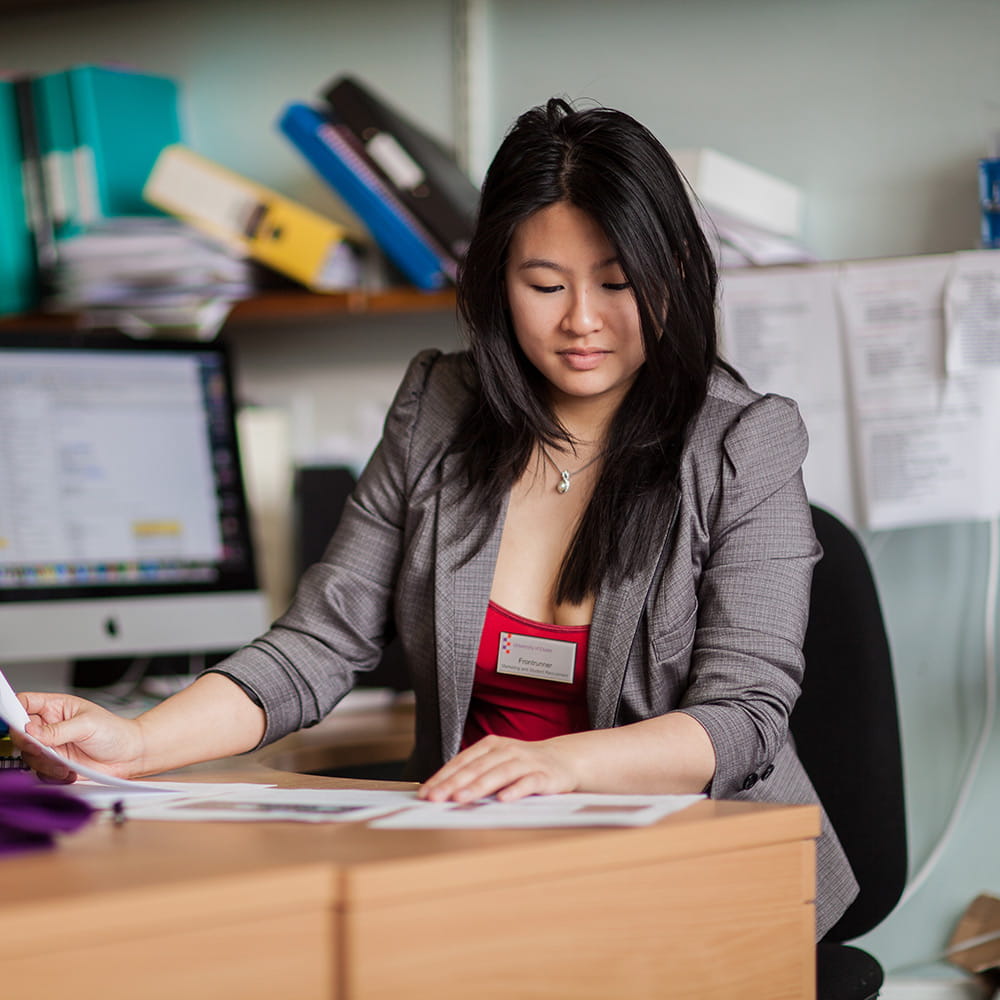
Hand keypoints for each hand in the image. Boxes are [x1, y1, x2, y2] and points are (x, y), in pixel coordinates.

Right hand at [13, 692, 143, 782]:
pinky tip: (69, 771)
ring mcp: (51, 746)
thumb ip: (58, 729)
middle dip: (30, 743)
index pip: (25, 702)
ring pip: (28, 755)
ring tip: (65, 762)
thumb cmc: (115, 732)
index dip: (14, 709)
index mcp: (56, 707)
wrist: (129, 755)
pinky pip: (39, 772)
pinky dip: (51, 774)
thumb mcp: (87, 725)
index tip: (15, 721)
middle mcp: (50, 726)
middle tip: (44, 748)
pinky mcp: (54, 764)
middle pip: (20, 732)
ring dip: (44, 762)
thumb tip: (31, 730)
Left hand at [418, 734, 580, 802]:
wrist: (563, 761)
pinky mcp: (544, 775)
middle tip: (436, 798)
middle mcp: (506, 750)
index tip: (425, 793)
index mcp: (491, 746)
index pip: (461, 761)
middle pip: (476, 767)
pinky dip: (515, 790)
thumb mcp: (496, 763)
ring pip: (498, 773)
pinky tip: (503, 799)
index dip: (442, 777)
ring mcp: (526, 762)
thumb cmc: (523, 765)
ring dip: (478, 786)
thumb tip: (443, 791)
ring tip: (460, 799)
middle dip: (453, 784)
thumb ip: (474, 774)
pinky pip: (528, 782)